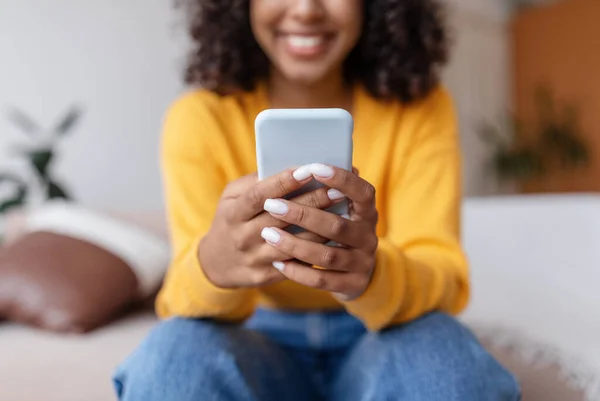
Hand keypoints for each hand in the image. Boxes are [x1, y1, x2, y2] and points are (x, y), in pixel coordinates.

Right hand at [199, 168, 341, 288]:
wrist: (217, 264)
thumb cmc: (230, 221)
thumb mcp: (230, 199)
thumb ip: (253, 183)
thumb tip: (285, 168)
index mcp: (233, 214)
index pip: (258, 195)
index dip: (283, 182)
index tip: (307, 170)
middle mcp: (243, 237)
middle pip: (281, 218)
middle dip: (311, 202)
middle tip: (337, 188)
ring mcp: (255, 259)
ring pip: (293, 244)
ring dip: (320, 227)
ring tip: (343, 212)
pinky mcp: (266, 276)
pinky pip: (295, 264)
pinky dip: (315, 250)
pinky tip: (335, 238)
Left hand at [260, 164, 378, 300]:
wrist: (356, 274)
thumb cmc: (336, 229)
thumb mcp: (340, 210)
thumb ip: (324, 191)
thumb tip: (302, 167)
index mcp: (367, 212)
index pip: (362, 192)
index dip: (341, 180)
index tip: (314, 167)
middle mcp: (369, 237)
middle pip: (337, 225)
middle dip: (303, 214)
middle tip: (272, 205)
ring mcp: (363, 262)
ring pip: (327, 255)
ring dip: (295, 244)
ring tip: (268, 234)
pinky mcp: (353, 284)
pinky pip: (322, 280)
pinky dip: (298, 272)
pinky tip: (278, 262)